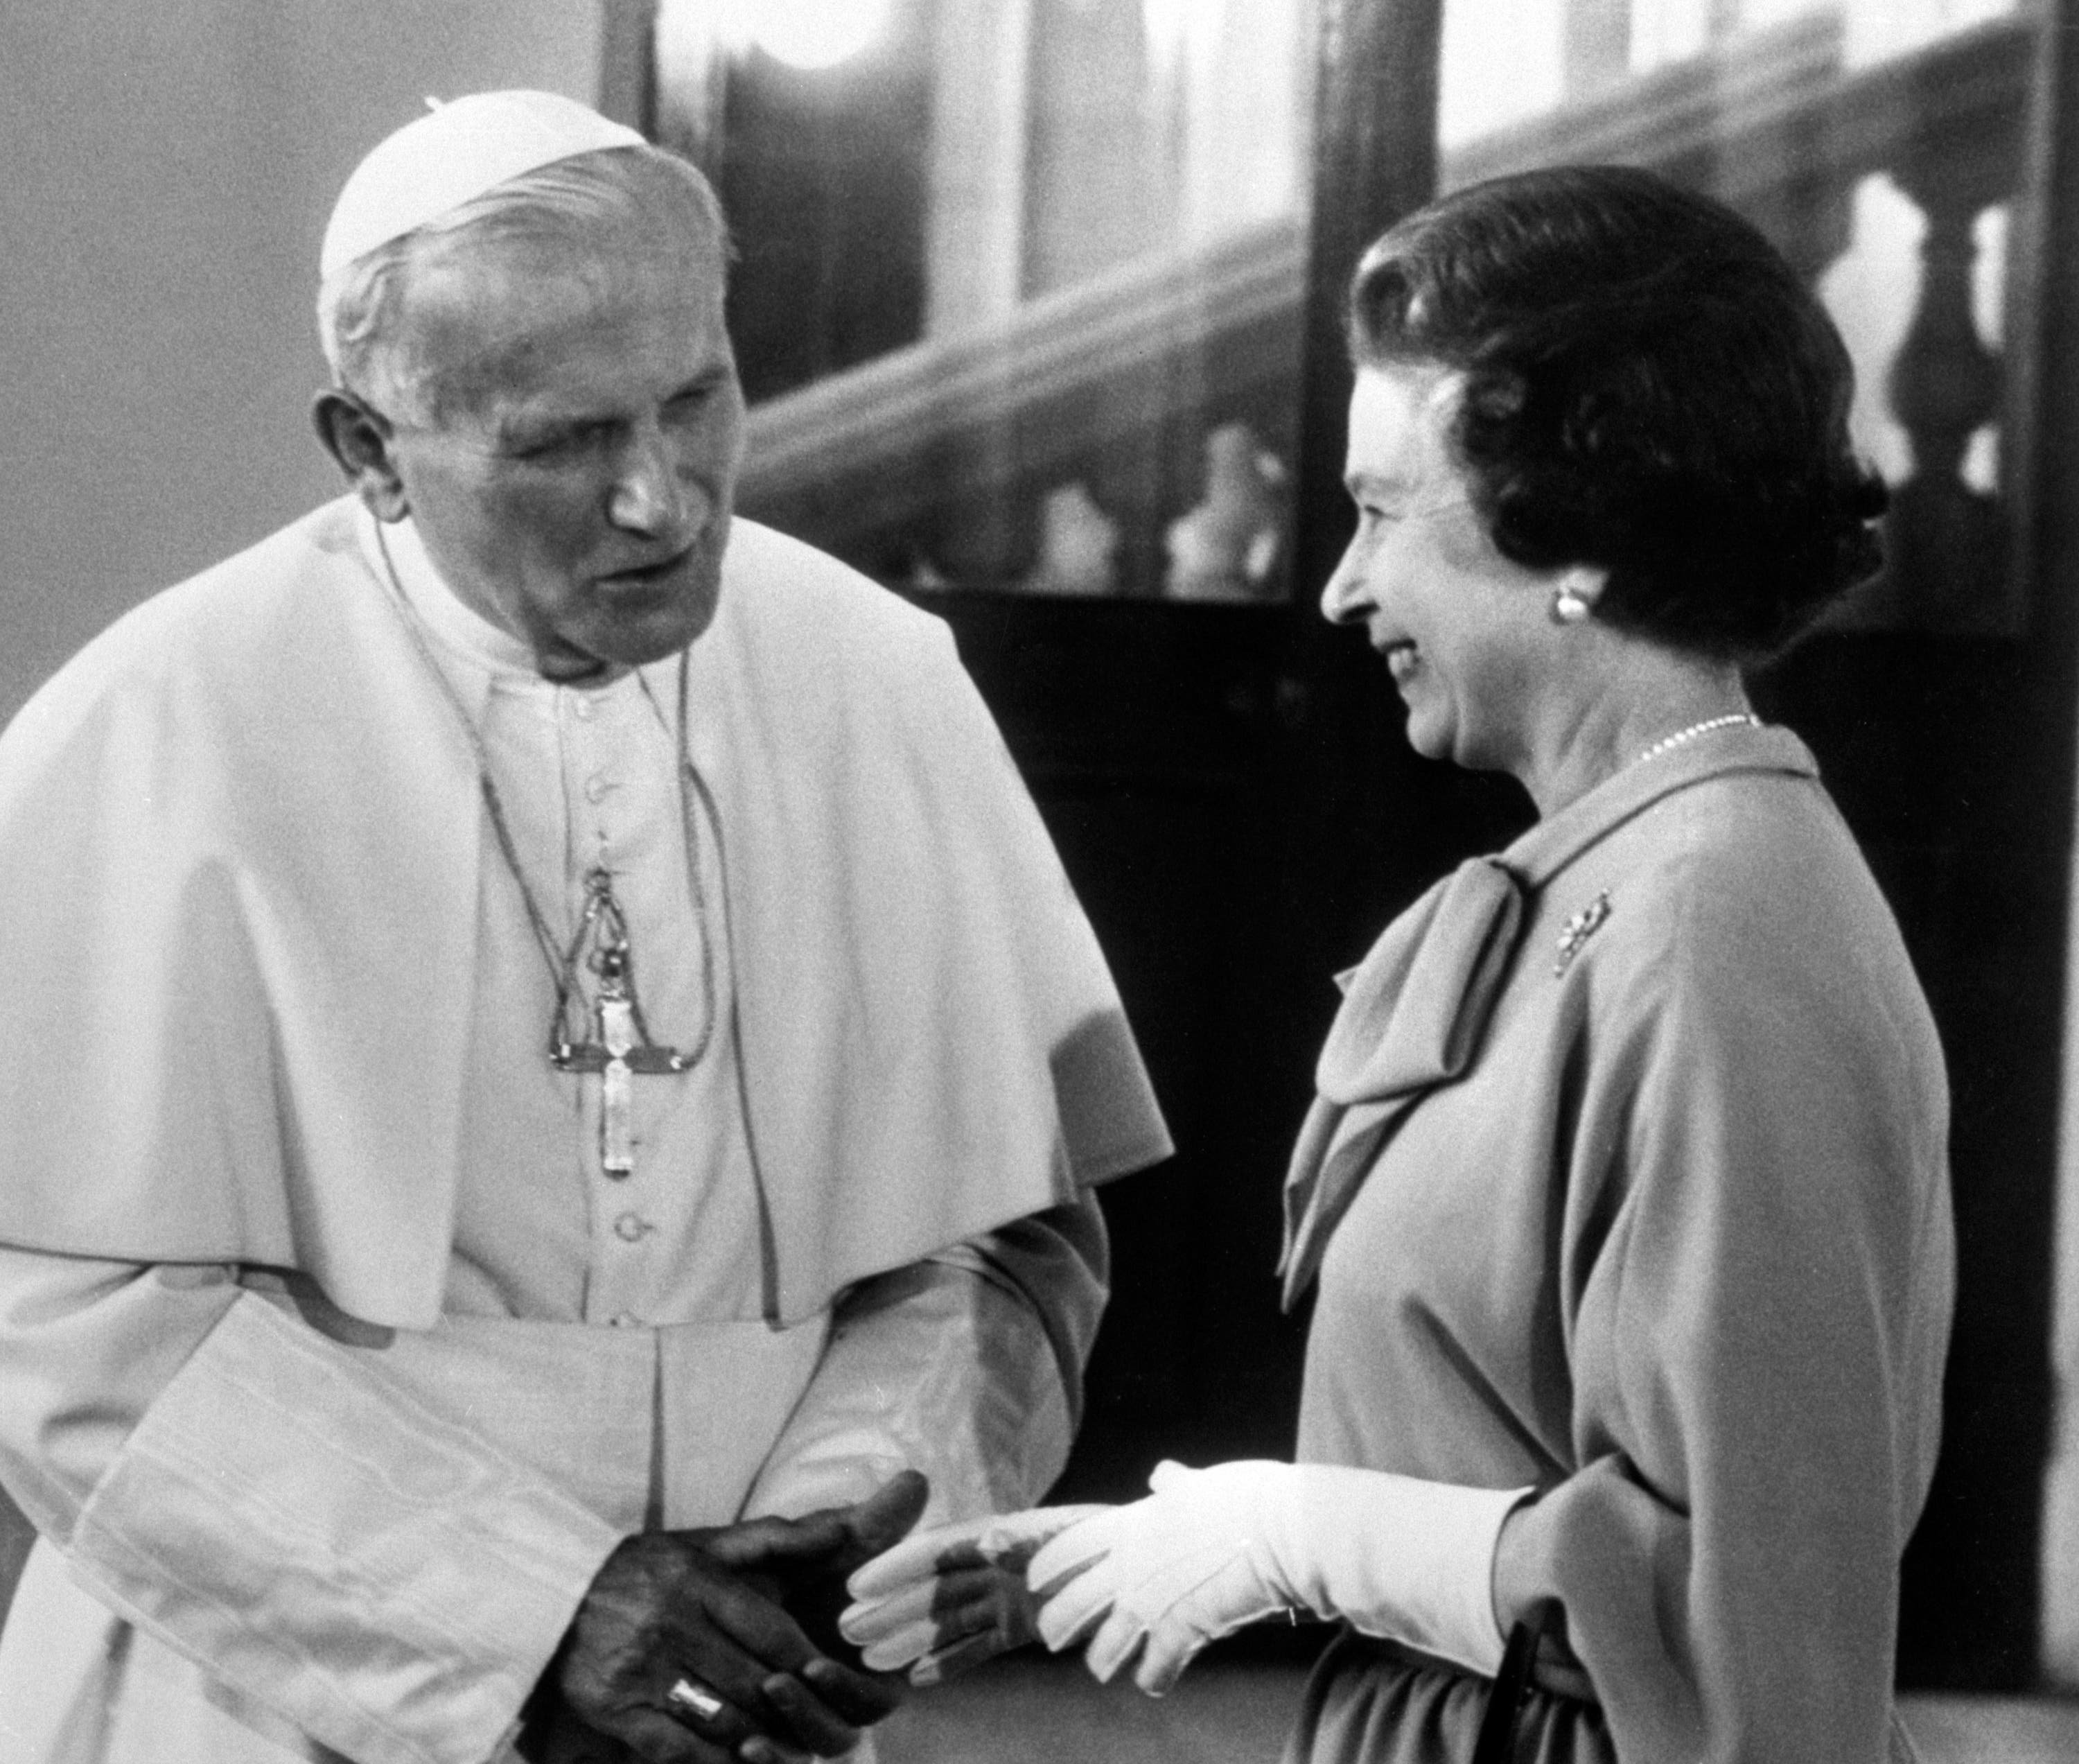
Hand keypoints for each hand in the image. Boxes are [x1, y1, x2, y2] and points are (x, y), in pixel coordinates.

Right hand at [553, 1473, 927, 1763]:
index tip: (830, 1678)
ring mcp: (641, 1670)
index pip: (770, 1631)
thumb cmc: (645, 1569)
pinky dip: (713, 1762)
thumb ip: (773, 1538)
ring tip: (785, 1746)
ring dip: (759, 1738)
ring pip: (720, 1718)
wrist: (554, 1593)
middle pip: (751, 1681)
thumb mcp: (704, 1542)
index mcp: (698, 1580)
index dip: (806, 1662)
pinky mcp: (615, 1708)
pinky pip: (676, 1748)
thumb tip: (840, 1530)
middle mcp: (671, 1623)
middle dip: (788, 1706)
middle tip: (817, 1722)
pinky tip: (737, 1761)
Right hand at [838, 1504, 1108, 1683]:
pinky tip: (916, 1679)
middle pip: (935, 1586)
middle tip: (845, 1630)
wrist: (1159, 1566)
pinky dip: (950, 1660)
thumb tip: (985, 1539)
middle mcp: (1001, 1563)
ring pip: (949, 1619)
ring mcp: (1011, 1595)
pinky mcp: (1025, 1625)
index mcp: (1008, 1534)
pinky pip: (979, 1644)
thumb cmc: (1117, 1544)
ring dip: (910, 1637)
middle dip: (891, 1606)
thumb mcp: (1075, 1537)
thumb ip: (1029, 1539)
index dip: (898, 1565)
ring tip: (869, 1659)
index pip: (941, 1548)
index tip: (856, 1583)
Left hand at [1026, 1460, 1294, 1695]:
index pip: (1071, 1547)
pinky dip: (1153, 1678)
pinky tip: (1153, 1682)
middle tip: (1051, 1635)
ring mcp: (1152, 1603)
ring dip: (1099, 1659)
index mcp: (1130, 1525)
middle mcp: (1130, 1567)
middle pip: (1074, 1603)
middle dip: (1058, 1622)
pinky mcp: (1181, 1633)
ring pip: (1106, 1645)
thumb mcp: (1199, 1483)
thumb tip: (1162, 1476)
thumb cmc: (1243, 1497)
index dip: (1048, 1566)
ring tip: (1097, 1668)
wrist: (1280, 1531)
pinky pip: (1155, 1668)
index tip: (1035, 1578)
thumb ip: (1173, 1485)